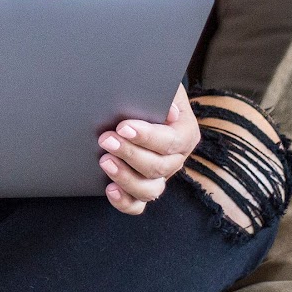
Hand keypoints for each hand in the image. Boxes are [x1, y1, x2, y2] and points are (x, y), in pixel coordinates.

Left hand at [98, 97, 199, 214]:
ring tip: (105, 162)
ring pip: (150, 190)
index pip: (171, 141)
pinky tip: (110, 189)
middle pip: (159, 167)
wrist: (142, 103)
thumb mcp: (159, 86)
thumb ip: (163, 93)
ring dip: (126, 178)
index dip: (147, 136)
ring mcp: (161, 177)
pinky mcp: (143, 188)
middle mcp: (176, 159)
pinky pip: (138, 205)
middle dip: (130, 153)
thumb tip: (169, 109)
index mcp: (185, 133)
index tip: (123, 127)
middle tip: (106, 140)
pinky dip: (124, 202)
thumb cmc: (150, 92)